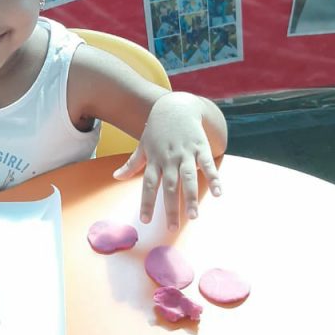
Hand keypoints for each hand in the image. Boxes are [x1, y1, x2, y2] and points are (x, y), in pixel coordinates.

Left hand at [113, 92, 221, 229]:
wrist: (175, 106)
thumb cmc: (157, 129)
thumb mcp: (143, 145)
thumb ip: (132, 164)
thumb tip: (115, 177)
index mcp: (154, 160)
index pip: (149, 185)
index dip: (147, 202)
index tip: (145, 220)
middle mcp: (169, 159)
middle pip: (169, 185)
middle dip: (170, 207)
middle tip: (172, 228)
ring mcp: (186, 153)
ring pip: (188, 178)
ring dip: (191, 197)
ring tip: (193, 216)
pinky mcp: (200, 147)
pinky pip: (207, 165)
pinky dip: (214, 178)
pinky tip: (219, 193)